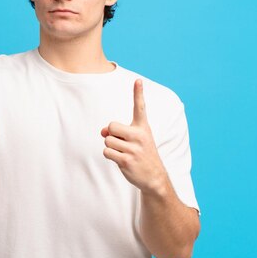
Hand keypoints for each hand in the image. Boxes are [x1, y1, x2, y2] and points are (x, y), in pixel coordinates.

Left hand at [101, 79, 168, 194]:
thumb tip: (102, 132)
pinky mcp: (126, 160)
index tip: (138, 80)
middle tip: (122, 143)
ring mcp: (134, 148)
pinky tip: (121, 160)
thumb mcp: (134, 140)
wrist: (154, 176)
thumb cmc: (141, 153)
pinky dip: (110, 155)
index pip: (140, 107)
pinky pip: (107, 152)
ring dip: (111, 147)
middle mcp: (140, 135)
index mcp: (143, 127)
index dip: (138, 93)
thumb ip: (118, 132)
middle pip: (111, 126)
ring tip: (124, 153)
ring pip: (107, 140)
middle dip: (111, 134)